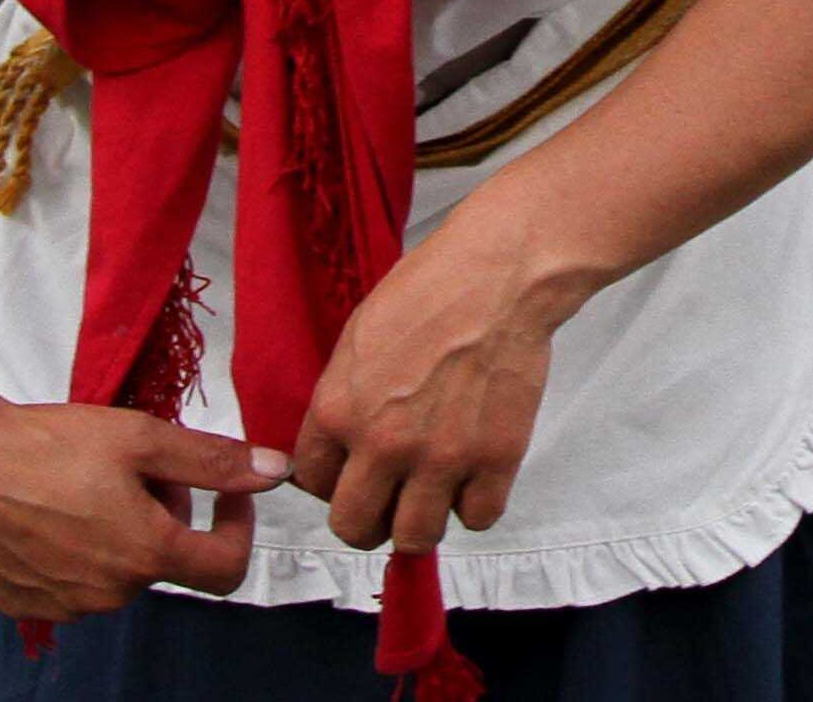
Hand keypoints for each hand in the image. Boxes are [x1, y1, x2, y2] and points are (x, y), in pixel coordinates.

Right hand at [0, 391, 287, 625]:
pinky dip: (81, 548)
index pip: (226, 569)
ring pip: (120, 570)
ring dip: (125, 531)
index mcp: (146, 555)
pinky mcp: (25, 601)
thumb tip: (275, 473)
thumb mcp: (144, 438)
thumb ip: (215, 461)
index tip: (228, 495)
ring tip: (92, 482)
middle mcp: (108, 593)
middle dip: (170, 513)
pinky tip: (57, 507)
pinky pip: (74, 581)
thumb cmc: (48, 443)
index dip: (240, 528)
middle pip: (167, 558)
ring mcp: (63, 604)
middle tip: (140, 466)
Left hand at [295, 213, 583, 553]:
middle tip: (387, 501)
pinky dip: (477, 504)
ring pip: (415, 538)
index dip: (332, 482)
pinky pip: (479, 518)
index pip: (311, 485)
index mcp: (338, 410)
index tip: (352, 473)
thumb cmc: (429, 291)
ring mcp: (442, 457)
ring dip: (421, 520)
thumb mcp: (357, 340)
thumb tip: (339, 448)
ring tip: (434, 491)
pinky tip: (476, 475)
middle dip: (368, 520)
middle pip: (354, 528)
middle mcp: (382, 444)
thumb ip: (341, 402)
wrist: (501, 275)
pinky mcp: (496, 459)